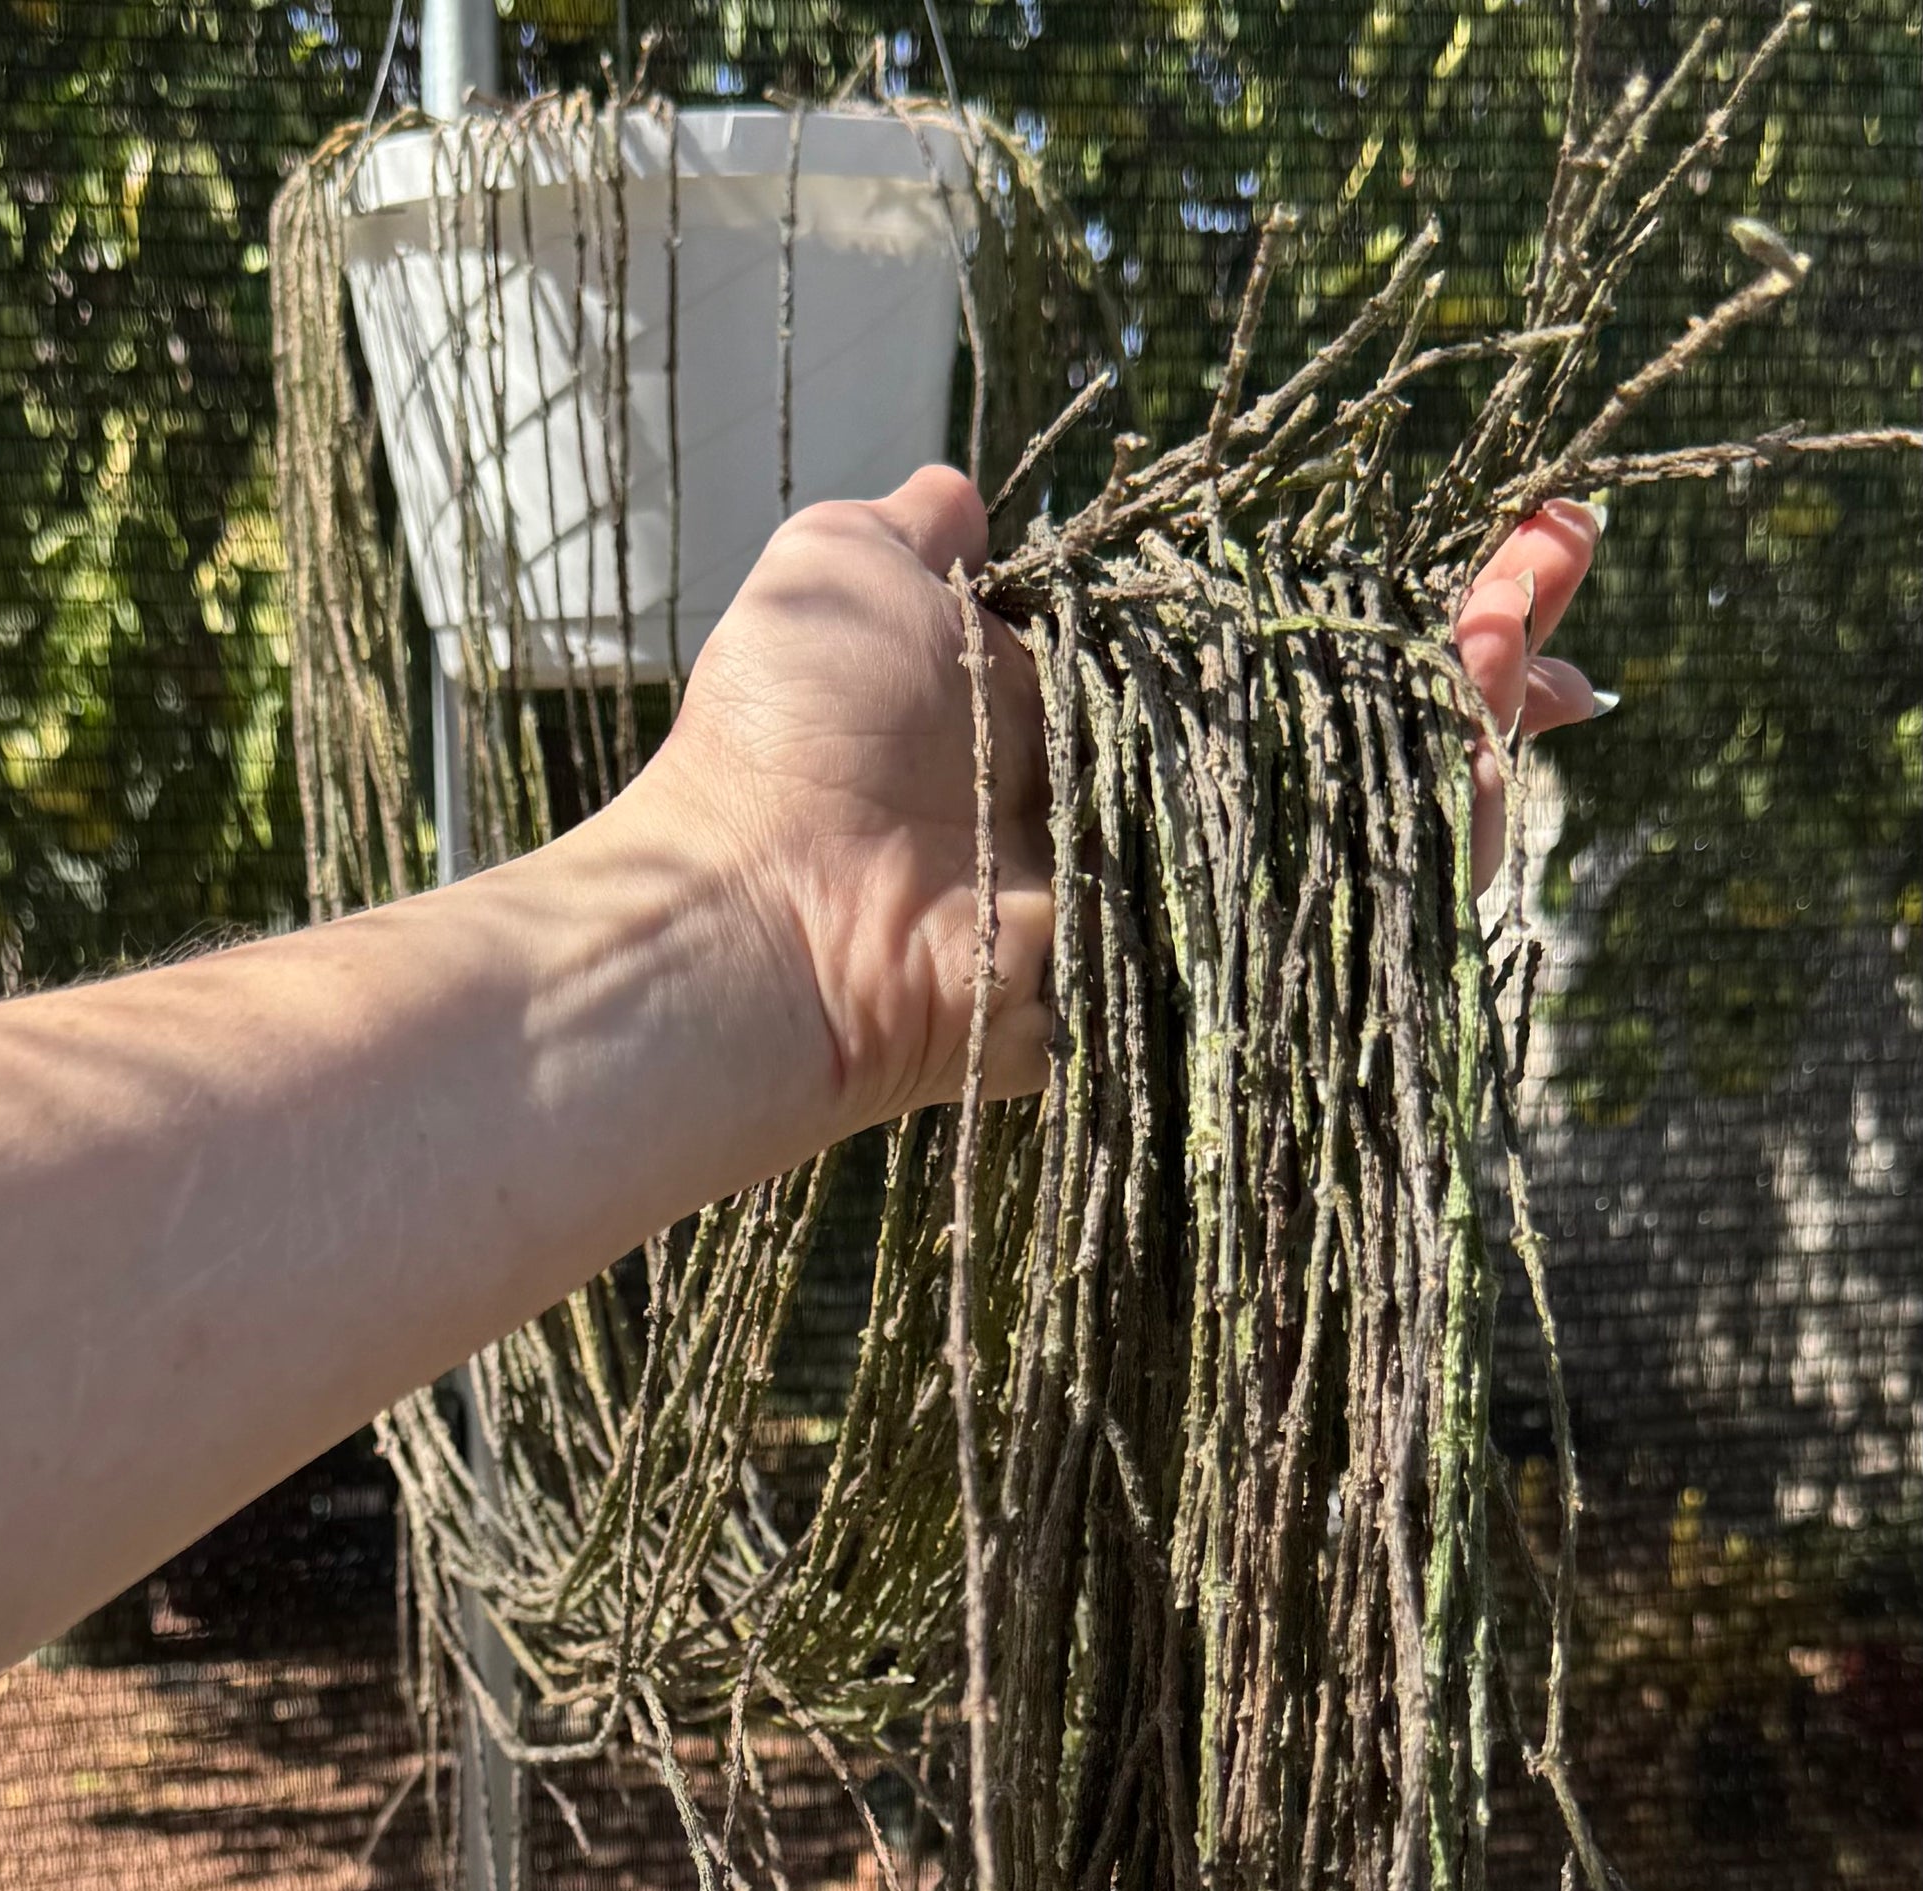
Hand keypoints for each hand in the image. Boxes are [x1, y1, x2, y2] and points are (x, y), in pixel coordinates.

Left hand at [640, 476, 1607, 1147]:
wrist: (768, 909)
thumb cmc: (788, 740)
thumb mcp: (849, 575)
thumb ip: (925, 534)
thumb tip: (961, 493)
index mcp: (1088, 702)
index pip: (1256, 633)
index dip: (1344, 579)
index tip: (1428, 521)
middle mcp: (1156, 789)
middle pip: (1349, 705)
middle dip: (1469, 623)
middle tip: (1565, 536)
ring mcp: (1197, 873)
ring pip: (1383, 787)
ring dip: (1487, 687)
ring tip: (1550, 591)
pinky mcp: (1222, 953)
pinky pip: (1370, 890)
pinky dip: (1457, 807)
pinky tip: (1514, 712)